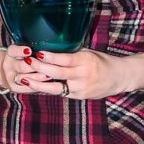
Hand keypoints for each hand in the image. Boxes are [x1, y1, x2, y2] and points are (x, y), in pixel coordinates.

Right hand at [0, 45, 50, 93]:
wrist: (7, 72)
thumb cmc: (20, 58)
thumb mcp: (22, 50)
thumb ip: (33, 48)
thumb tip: (51, 46)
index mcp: (10, 54)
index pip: (13, 51)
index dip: (20, 51)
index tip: (29, 50)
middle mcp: (9, 66)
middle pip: (21, 66)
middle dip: (35, 66)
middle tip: (48, 65)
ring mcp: (11, 78)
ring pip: (25, 79)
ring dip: (38, 77)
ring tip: (50, 75)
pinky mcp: (15, 88)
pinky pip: (27, 89)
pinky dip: (38, 86)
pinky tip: (47, 84)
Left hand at [24, 49, 143, 99]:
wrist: (118, 77)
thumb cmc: (102, 61)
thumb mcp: (89, 53)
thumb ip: (72, 52)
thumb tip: (51, 46)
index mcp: (85, 60)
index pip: (64, 59)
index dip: (49, 57)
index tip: (36, 53)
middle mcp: (83, 74)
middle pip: (56, 72)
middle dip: (39, 68)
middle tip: (25, 63)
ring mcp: (81, 87)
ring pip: (55, 87)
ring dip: (38, 83)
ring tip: (24, 79)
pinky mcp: (79, 96)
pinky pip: (60, 93)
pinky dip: (47, 89)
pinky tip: (35, 86)